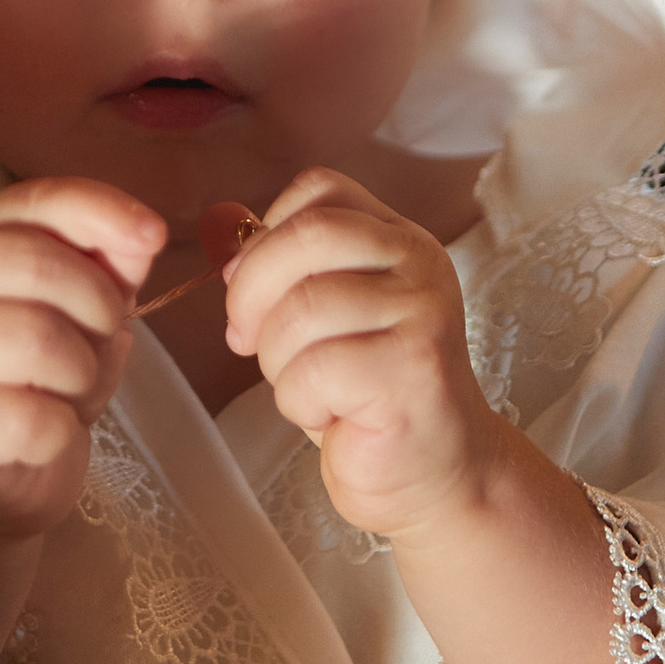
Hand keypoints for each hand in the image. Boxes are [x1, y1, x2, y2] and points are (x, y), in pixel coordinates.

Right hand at [0, 178, 164, 540]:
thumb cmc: (37, 382)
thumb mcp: (79, 313)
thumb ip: (105, 268)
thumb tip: (141, 236)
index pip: (32, 200)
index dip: (99, 208)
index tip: (153, 235)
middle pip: (33, 261)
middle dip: (97, 302)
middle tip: (104, 337)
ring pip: (35, 337)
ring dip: (82, 370)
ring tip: (71, 390)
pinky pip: (31, 415)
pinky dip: (62, 428)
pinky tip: (48, 432)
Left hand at [222, 169, 501, 542]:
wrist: (436, 474)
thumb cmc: (371, 396)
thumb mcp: (329, 317)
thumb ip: (290, 273)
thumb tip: (228, 248)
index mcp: (396, 239)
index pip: (318, 189)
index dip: (265, 236)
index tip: (253, 290)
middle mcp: (418, 264)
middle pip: (306, 235)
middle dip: (251, 292)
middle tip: (245, 340)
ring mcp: (422, 313)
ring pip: (300, 310)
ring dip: (277, 362)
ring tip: (309, 389)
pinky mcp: (413, 370)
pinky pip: (314, 370)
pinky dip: (300, 402)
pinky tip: (332, 415)